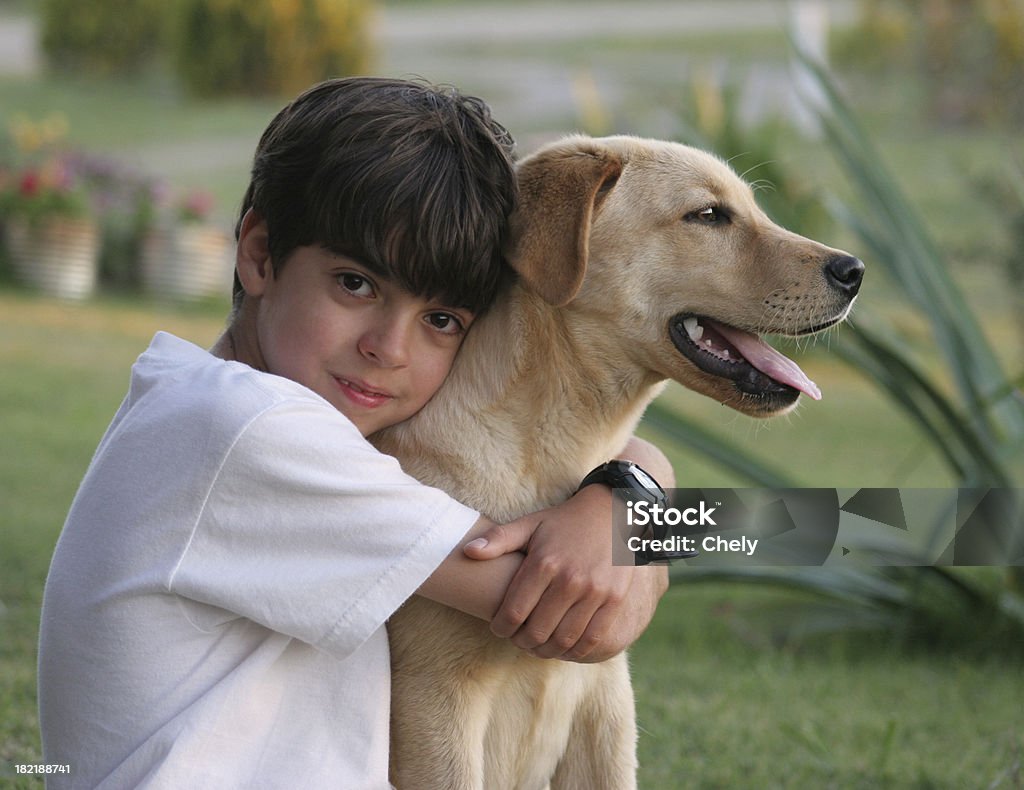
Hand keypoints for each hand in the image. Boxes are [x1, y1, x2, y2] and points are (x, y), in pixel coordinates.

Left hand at [464, 485, 668, 661]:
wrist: (613, 513)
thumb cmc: (565, 522)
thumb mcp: (531, 524)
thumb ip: (499, 539)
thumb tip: (467, 551)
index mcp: (544, 563)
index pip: (514, 612)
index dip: (501, 628)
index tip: (499, 629)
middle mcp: (569, 580)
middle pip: (537, 631)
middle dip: (521, 642)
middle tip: (517, 640)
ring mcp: (595, 592)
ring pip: (563, 640)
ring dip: (546, 650)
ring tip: (538, 645)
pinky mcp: (615, 601)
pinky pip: (592, 639)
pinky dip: (574, 651)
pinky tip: (564, 647)